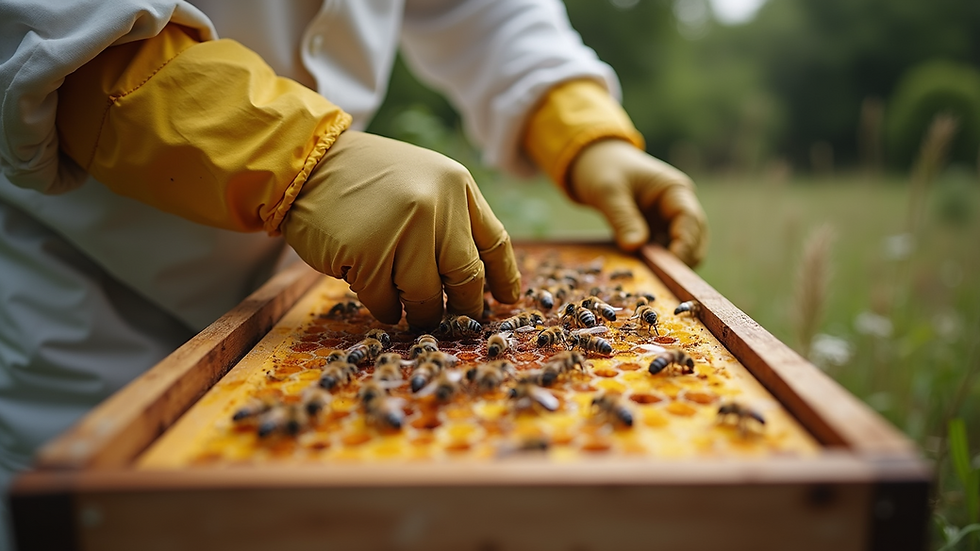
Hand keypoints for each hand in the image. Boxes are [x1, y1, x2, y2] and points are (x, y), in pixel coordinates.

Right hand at [282, 131, 521, 327]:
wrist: (309, 162)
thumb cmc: (368, 180)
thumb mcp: (423, 180)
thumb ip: (453, 219)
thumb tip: (480, 283)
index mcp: (457, 185)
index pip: (493, 241)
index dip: (504, 277)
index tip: (508, 301)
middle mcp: (437, 205)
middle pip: (465, 277)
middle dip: (462, 306)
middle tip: (453, 318)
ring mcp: (403, 229)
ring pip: (427, 297)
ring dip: (419, 312)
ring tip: (409, 308)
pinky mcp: (368, 254)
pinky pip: (386, 302)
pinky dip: (384, 306)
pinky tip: (374, 291)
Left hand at [569, 139, 707, 265]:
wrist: (592, 162)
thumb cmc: (602, 169)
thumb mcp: (608, 191)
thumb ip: (623, 218)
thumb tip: (636, 247)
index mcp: (675, 190)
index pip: (690, 221)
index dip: (684, 245)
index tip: (670, 267)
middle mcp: (678, 206)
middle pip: (694, 240)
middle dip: (681, 259)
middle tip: (659, 278)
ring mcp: (668, 221)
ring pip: (682, 250)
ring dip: (669, 264)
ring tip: (648, 275)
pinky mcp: (656, 233)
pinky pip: (663, 253)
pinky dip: (656, 264)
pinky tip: (642, 271)